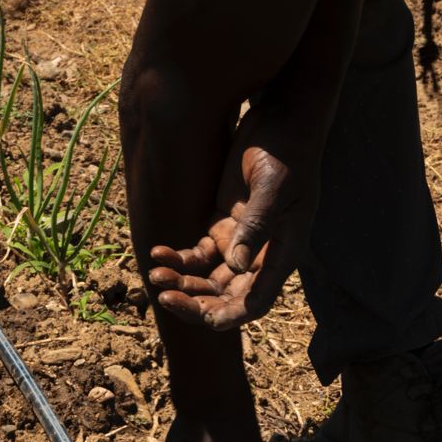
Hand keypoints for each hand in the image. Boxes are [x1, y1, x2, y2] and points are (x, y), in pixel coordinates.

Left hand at [148, 104, 320, 331]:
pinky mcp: (222, 227)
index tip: (207, 322)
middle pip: (226, 298)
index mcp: (282, 255)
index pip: (258, 301)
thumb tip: (236, 268)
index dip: (233, 316)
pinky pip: (196, 256)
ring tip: (155, 276)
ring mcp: (240, 244)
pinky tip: (157, 254)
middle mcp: (261, 257)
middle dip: (196, 304)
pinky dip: (177, 259)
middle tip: (165, 297)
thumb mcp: (272, 188)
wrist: (281, 119)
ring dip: (182, 283)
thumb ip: (255, 227)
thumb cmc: (286, 151)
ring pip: (207, 281)